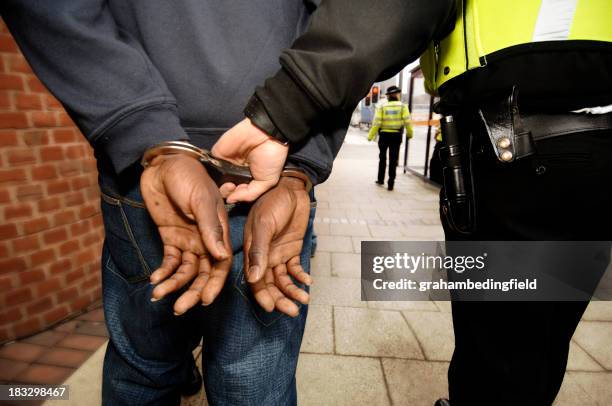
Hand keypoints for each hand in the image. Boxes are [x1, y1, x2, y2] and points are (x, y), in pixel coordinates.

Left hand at [140, 154, 231, 313]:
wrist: (163, 165)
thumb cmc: (188, 178)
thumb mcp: (201, 201)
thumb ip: (210, 229)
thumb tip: (222, 257)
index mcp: (219, 232)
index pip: (221, 264)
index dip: (214, 284)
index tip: (205, 300)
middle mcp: (205, 240)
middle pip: (203, 273)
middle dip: (193, 291)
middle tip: (180, 308)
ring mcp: (188, 240)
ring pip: (184, 271)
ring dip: (174, 285)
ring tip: (159, 295)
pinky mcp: (170, 238)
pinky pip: (169, 261)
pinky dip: (163, 272)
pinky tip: (154, 280)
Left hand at [212, 118, 287, 202]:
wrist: (266, 134)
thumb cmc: (271, 157)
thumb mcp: (267, 181)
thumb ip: (250, 194)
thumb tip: (231, 200)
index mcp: (247, 178)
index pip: (236, 193)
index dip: (236, 197)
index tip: (240, 194)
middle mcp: (235, 172)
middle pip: (224, 188)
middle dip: (227, 193)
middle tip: (234, 188)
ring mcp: (225, 163)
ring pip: (216, 180)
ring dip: (220, 185)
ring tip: (230, 184)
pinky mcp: (217, 154)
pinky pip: (211, 167)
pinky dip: (214, 173)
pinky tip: (223, 175)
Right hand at [244, 176, 311, 315]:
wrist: (292, 187)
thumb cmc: (273, 201)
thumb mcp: (264, 225)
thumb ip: (259, 251)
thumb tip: (254, 279)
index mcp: (252, 250)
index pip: (254, 279)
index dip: (262, 295)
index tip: (271, 308)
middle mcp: (263, 255)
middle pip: (270, 284)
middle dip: (280, 298)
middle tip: (292, 311)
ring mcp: (278, 253)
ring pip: (283, 279)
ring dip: (293, 291)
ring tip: (304, 300)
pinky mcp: (292, 249)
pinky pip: (295, 268)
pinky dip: (301, 277)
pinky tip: (308, 282)